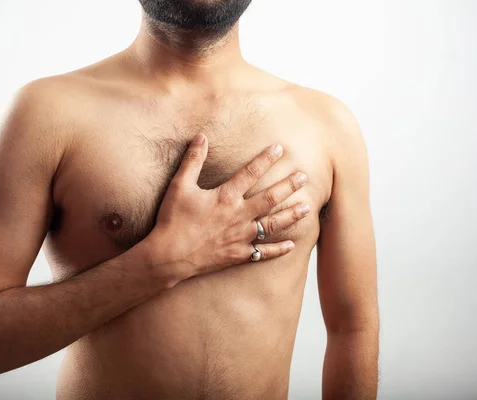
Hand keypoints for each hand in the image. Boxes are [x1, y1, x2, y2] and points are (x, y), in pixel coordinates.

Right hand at [147, 132, 309, 281]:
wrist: (169, 256)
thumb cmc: (173, 220)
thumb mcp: (179, 186)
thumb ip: (193, 160)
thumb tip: (201, 137)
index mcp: (226, 197)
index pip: (250, 173)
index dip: (266, 159)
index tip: (280, 149)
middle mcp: (239, 215)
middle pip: (270, 198)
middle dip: (289, 186)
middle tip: (305, 177)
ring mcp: (240, 237)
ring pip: (273, 224)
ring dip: (291, 215)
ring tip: (307, 208)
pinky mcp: (238, 254)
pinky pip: (263, 253)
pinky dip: (278, 249)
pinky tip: (292, 245)